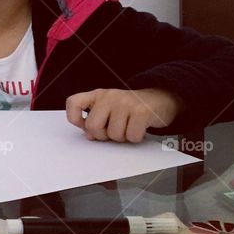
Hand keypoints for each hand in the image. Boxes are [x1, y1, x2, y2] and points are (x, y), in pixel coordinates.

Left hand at [65, 88, 181, 142]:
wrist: (160, 99)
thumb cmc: (129, 109)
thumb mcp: (109, 110)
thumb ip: (96, 120)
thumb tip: (89, 135)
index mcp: (97, 95)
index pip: (73, 102)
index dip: (74, 118)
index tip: (84, 126)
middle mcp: (108, 96)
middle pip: (93, 126)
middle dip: (103, 135)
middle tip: (113, 131)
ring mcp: (125, 102)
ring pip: (113, 134)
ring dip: (122, 137)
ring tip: (128, 127)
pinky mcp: (141, 111)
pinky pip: (131, 136)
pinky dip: (135, 138)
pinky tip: (139, 128)